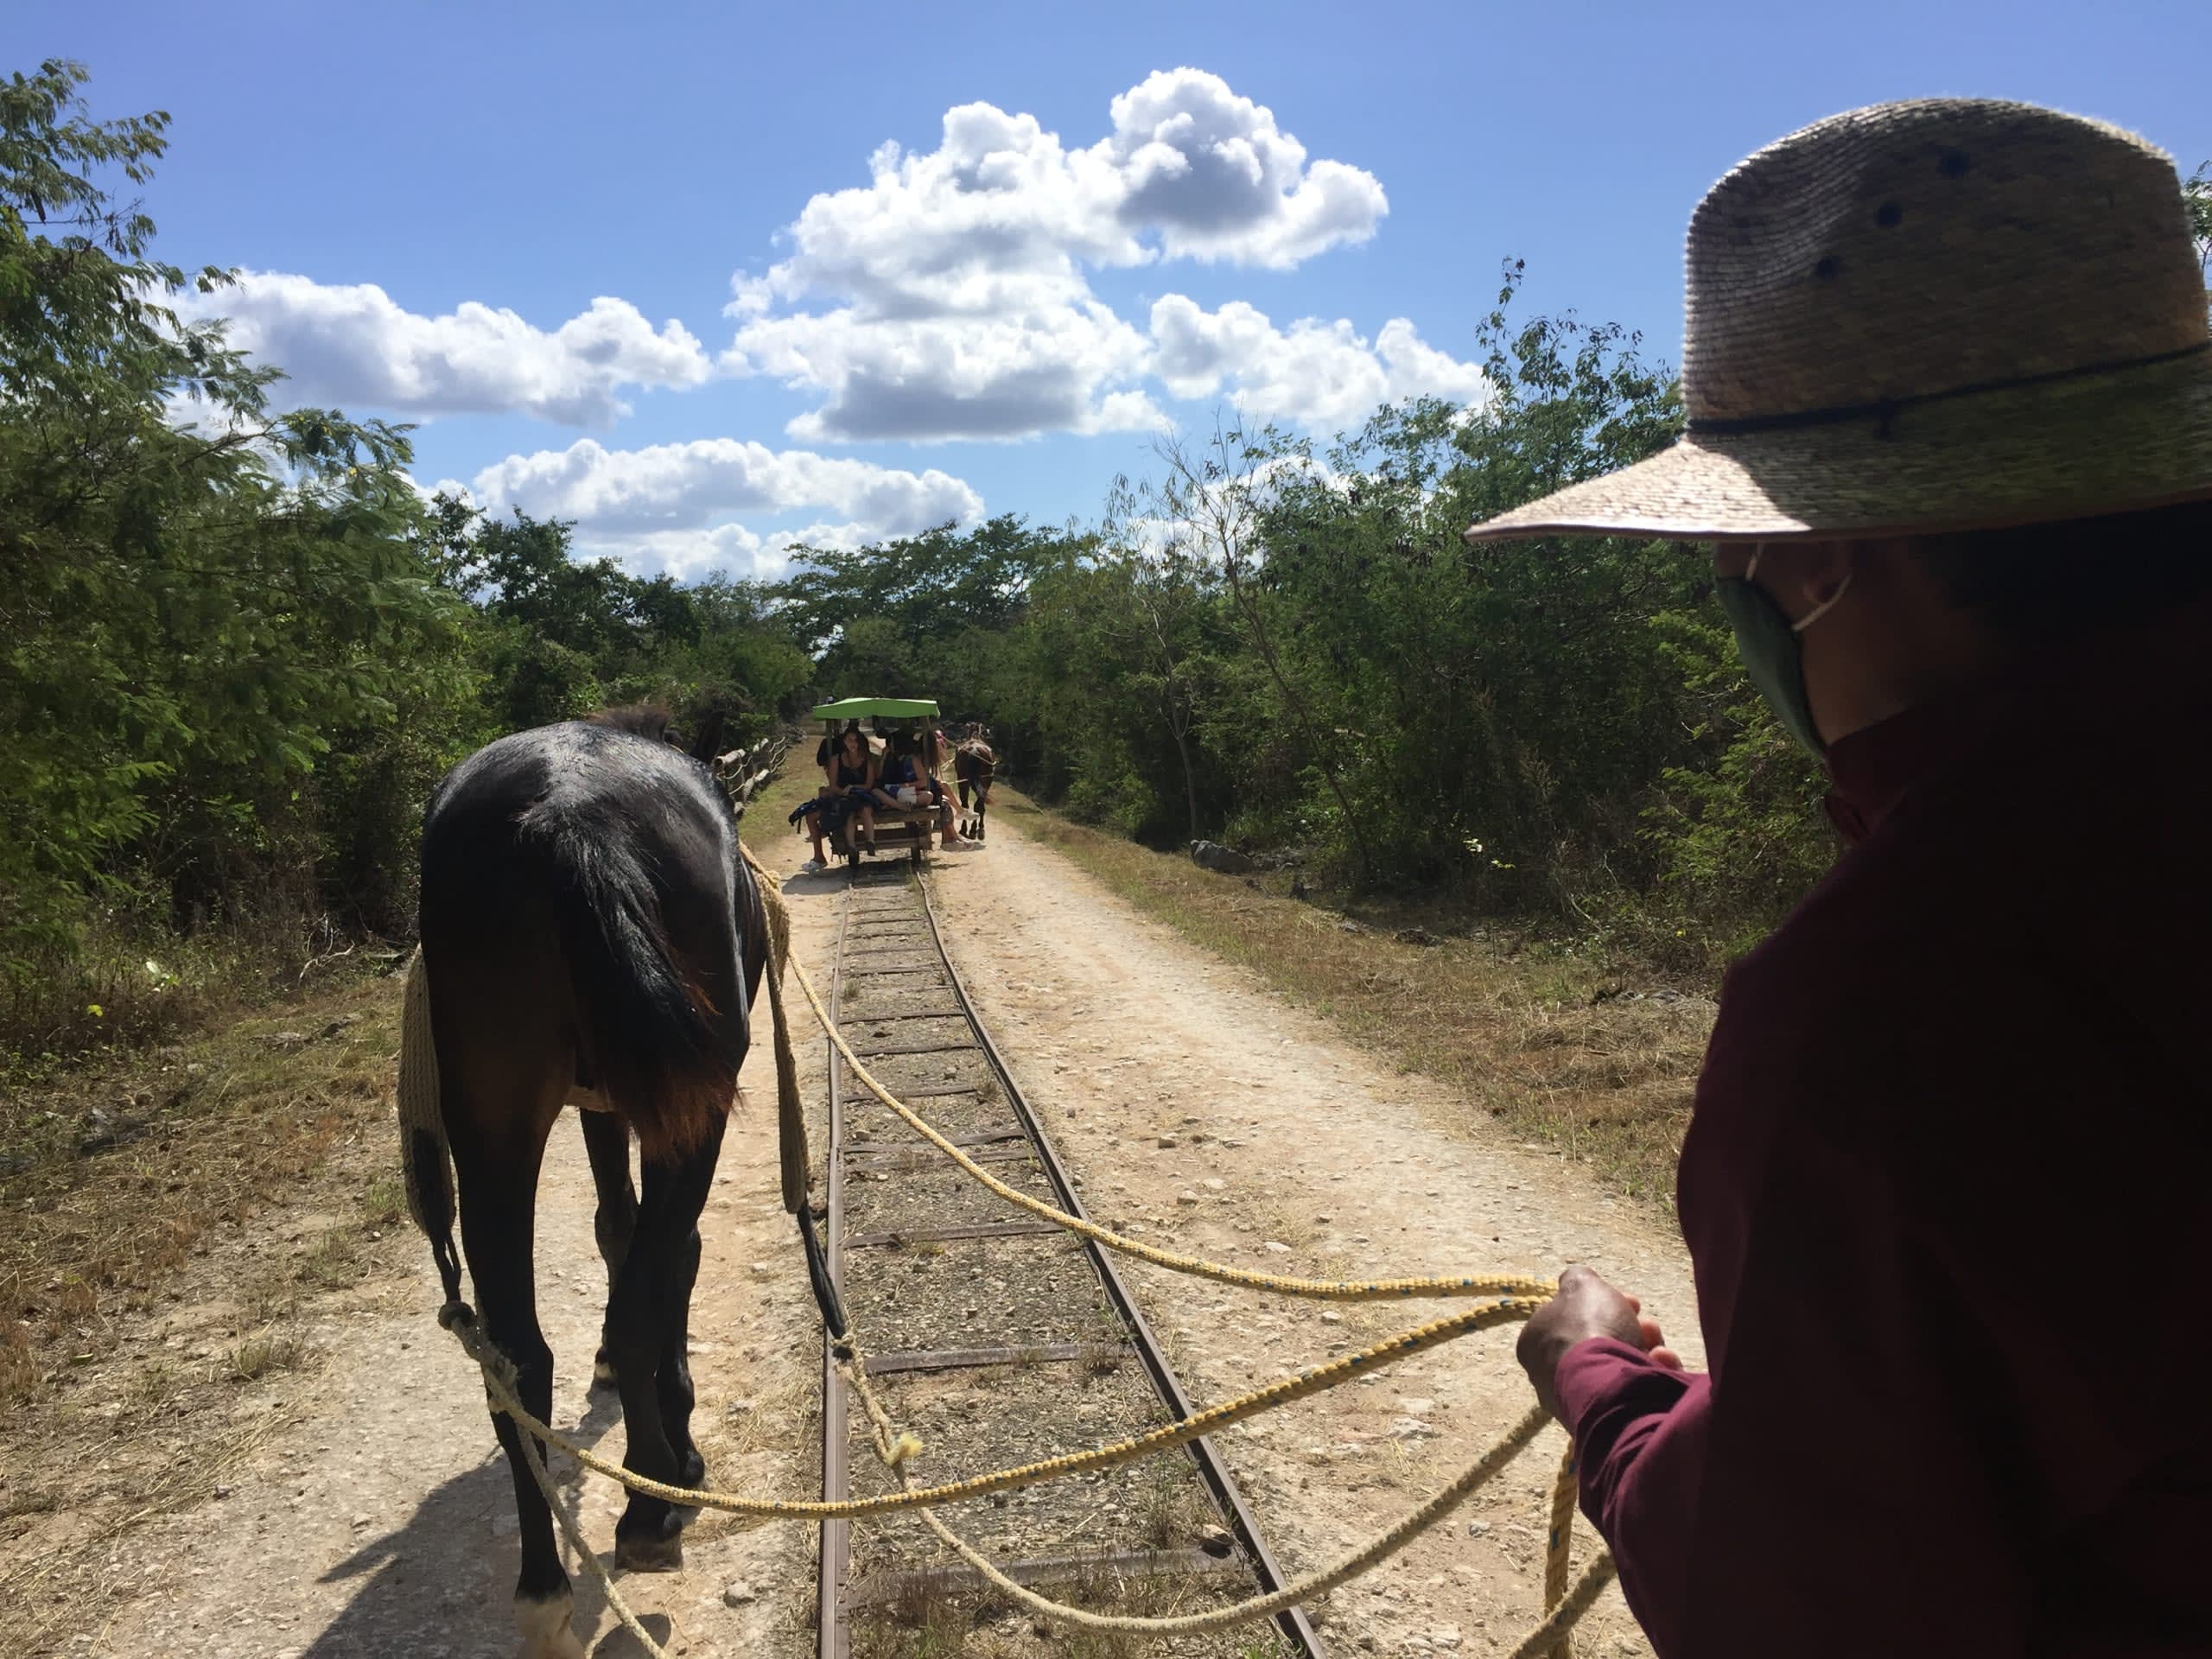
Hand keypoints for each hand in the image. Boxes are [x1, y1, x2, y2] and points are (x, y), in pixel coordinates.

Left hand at [1516, 1265, 1682, 1421]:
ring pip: (1620, 1366)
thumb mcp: (1583, 1286)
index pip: (1572, 1318)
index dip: (1605, 1304)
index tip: (1631, 1301)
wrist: (1609, 1385)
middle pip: (1600, 1342)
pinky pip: (1632, 1391)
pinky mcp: (1607, 1420)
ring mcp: (1577, 1400)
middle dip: (1631, 1328)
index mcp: (1536, 1342)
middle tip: (1649, 1324)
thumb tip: (1574, 1280)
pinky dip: (1651, 1375)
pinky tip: (1663, 1365)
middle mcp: (1550, 1374)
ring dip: (1646, 1351)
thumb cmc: (1589, 1329)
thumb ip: (1577, 1278)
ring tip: (1660, 1348)